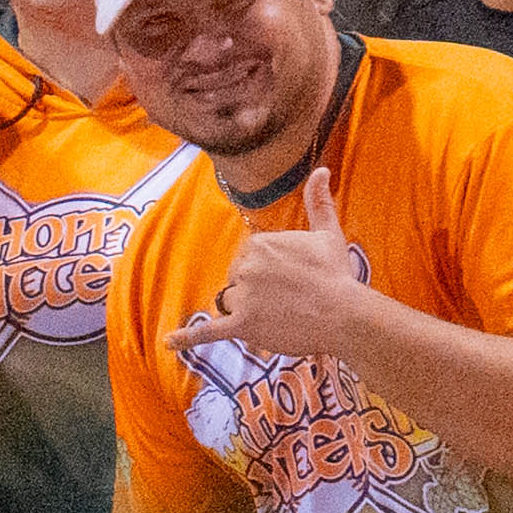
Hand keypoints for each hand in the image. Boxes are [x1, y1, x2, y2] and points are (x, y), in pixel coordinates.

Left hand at [172, 168, 368, 370]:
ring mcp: (243, 296)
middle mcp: (246, 266)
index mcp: (260, 243)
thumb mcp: (327, 232)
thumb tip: (320, 169)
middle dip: (258, 290)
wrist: (343, 313)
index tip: (292, 280)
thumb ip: (318, 200)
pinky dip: (187, 338)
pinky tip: (169, 342)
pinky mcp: (243, 325)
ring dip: (247, 311)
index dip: (270, 272)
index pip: (250, 258)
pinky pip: (209, 331)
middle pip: (239, 280)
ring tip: (278, 316)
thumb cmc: (336, 274)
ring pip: (232, 303)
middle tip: (289, 300)